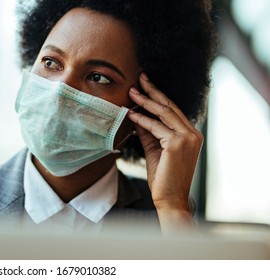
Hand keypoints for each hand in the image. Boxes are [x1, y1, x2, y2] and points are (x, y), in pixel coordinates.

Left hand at [127, 73, 202, 230]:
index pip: (173, 111)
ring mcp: (187, 138)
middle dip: (153, 91)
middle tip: (139, 78)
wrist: (170, 198)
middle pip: (170, 106)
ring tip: (131, 92)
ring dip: (145, 101)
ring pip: (164, 113)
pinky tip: (131, 114)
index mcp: (191, 135)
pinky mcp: (177, 144)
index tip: (145, 85)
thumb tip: (137, 116)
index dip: (158, 97)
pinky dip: (142, 120)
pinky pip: (156, 127)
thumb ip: (149, 133)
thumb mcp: (155, 150)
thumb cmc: (163, 177)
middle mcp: (192, 134)